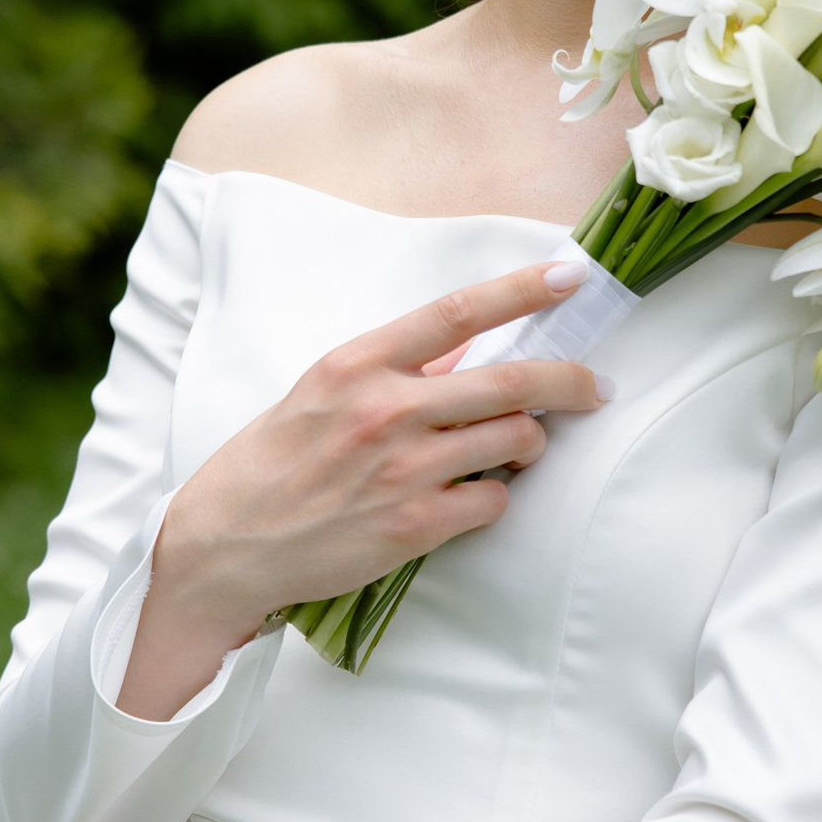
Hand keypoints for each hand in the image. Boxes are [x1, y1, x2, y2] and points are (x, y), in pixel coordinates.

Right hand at [118, 257, 606, 718]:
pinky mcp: (413, 526)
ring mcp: (403, 470)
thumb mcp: (322, 392)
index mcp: (359, 363)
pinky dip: (495, 496)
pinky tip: (471, 496)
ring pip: (514, 441)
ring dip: (530, 444)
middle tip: (594, 387)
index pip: (458, 312)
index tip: (571, 277)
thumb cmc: (273, 463)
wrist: (227, 544)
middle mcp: (385, 410)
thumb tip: (464, 346)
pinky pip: (492, 500)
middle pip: (511, 382)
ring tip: (517, 448)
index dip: (524, 289)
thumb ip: (394, 368)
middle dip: (571, 382)